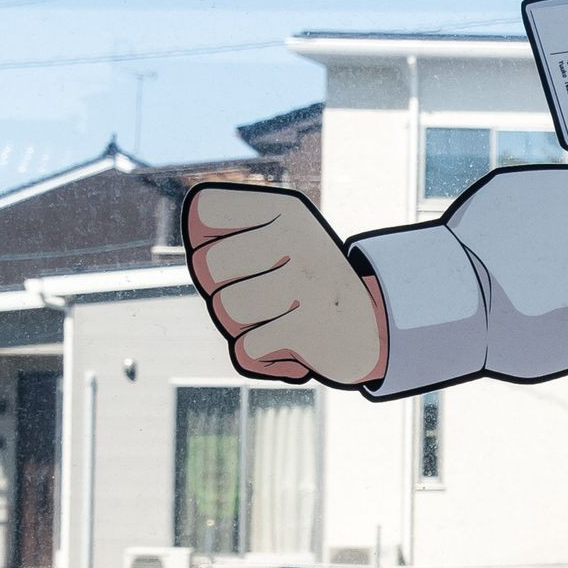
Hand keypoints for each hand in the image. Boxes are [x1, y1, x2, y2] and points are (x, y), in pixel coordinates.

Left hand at [186, 184, 387, 387]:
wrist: (371, 332)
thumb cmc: (305, 291)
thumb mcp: (278, 244)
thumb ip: (226, 237)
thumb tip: (196, 234)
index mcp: (286, 210)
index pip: (205, 211)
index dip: (206, 242)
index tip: (240, 260)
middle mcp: (299, 238)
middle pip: (208, 266)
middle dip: (223, 291)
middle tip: (264, 297)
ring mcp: (307, 282)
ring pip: (226, 308)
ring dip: (243, 326)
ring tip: (278, 321)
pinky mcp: (311, 327)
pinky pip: (246, 348)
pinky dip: (261, 356)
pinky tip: (288, 346)